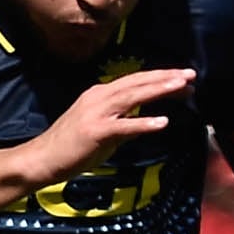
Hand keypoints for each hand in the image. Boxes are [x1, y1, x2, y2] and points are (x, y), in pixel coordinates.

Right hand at [20, 68, 192, 188]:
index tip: (184, 78)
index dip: (160, 77)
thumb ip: (125, 122)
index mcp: (99, 94)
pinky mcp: (95, 132)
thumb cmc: (71, 147)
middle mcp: (98, 97)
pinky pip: (123, 126)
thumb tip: (149, 121)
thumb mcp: (103, 129)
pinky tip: (162, 123)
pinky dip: (143, 123)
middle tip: (191, 74)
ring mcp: (96, 114)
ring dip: (158, 90)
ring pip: (132, 97)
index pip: (135, 82)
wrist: (42, 159)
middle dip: (165, 77)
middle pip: (136, 83)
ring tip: (181, 87)